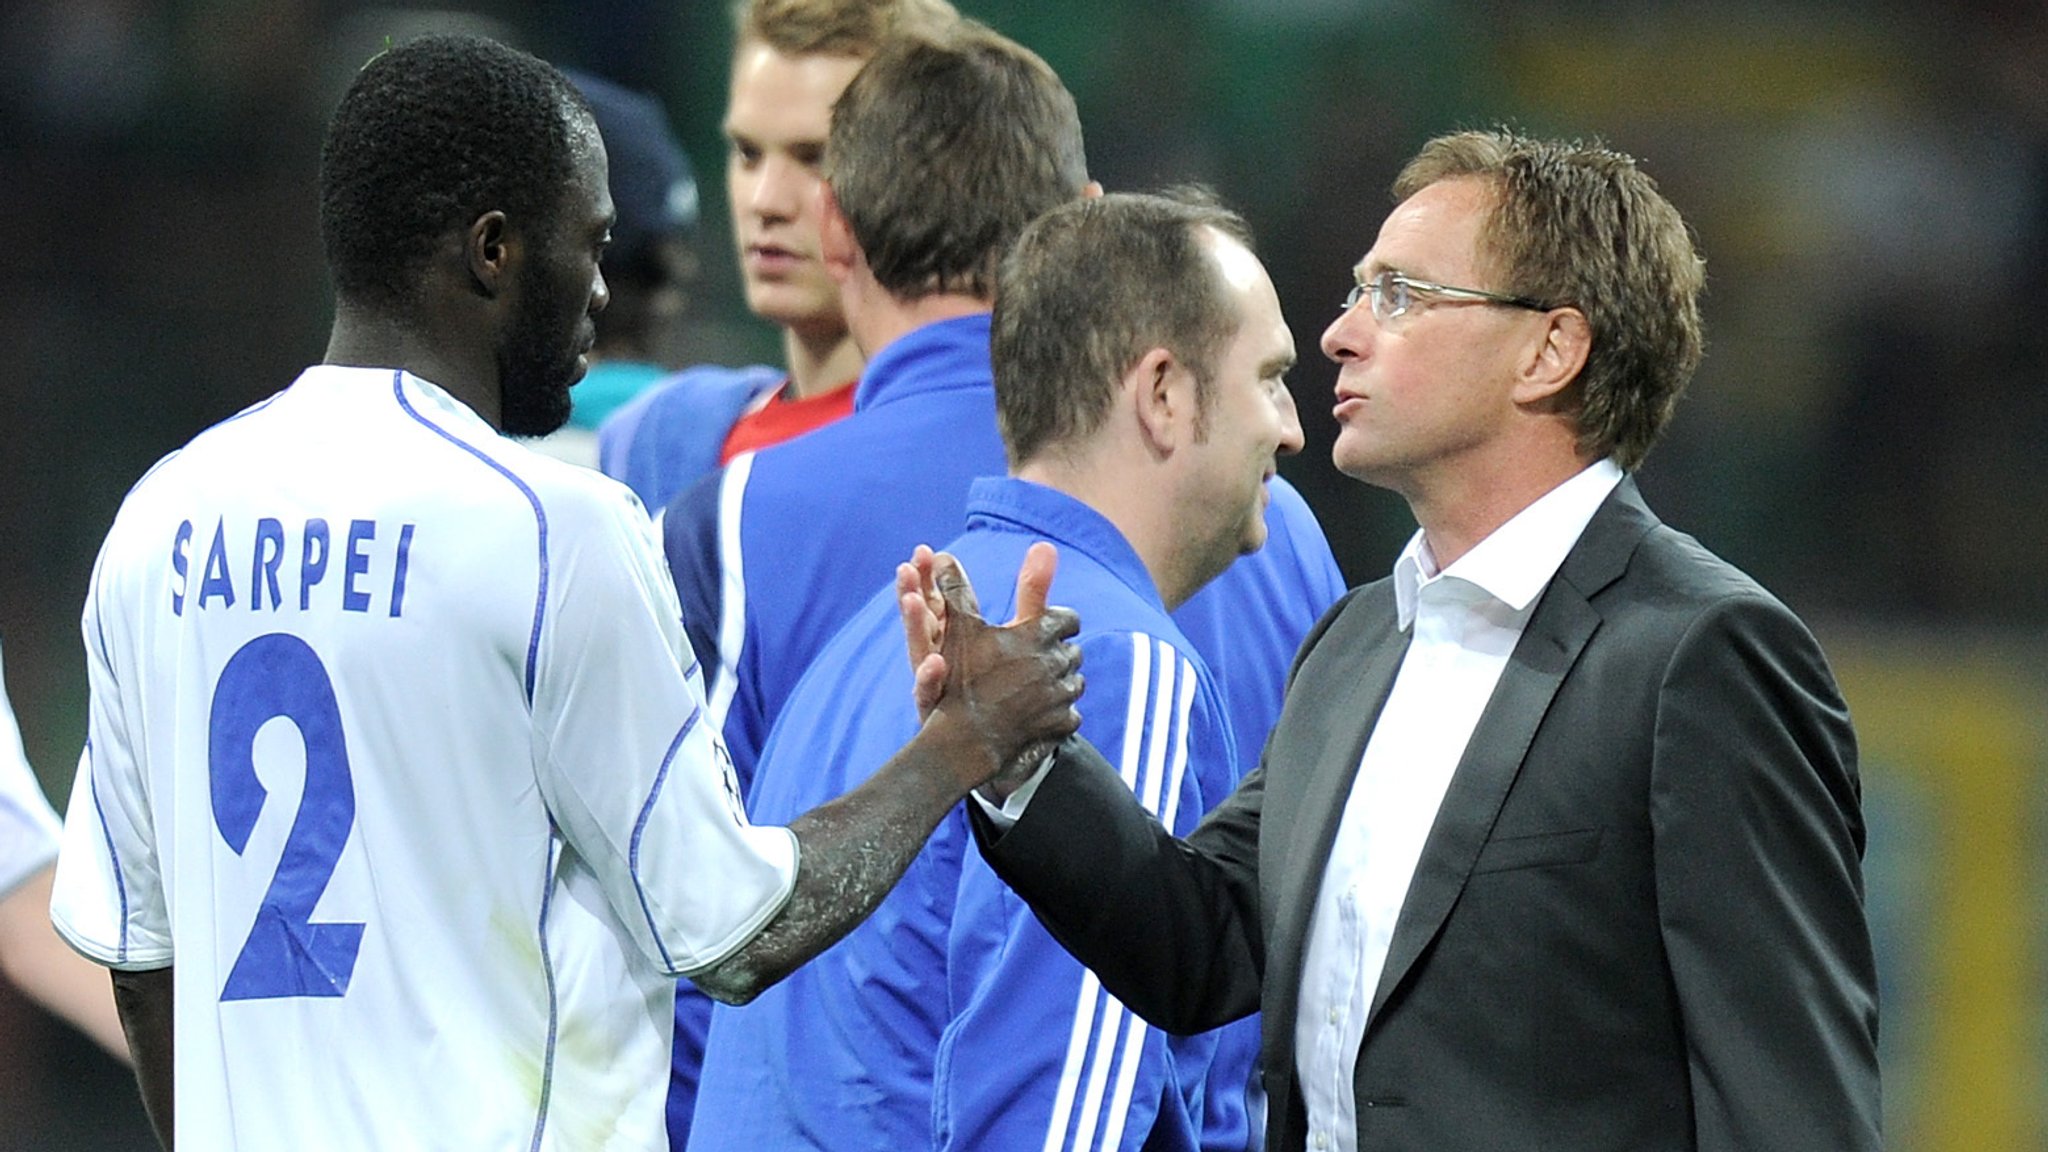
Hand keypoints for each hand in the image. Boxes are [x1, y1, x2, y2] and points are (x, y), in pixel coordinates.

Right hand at [908, 545, 1081, 789]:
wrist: (967, 742)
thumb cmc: (961, 680)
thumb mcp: (961, 629)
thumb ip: (960, 588)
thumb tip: (944, 552)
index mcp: (1038, 634)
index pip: (1067, 618)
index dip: (1055, 621)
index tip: (1043, 627)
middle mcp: (1057, 662)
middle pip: (1072, 649)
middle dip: (1056, 652)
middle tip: (1035, 658)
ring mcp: (1063, 695)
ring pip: (1074, 681)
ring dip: (1059, 680)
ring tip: (1036, 685)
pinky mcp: (1063, 724)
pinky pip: (1071, 712)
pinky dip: (1058, 711)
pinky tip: (1041, 712)